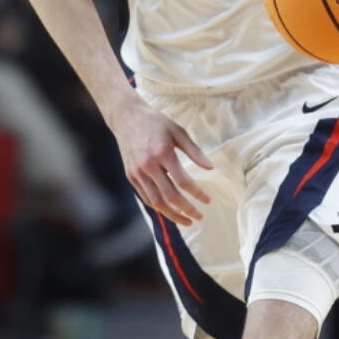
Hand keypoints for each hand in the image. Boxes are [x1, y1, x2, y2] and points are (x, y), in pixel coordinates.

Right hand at [109, 96, 213, 226]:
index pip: (183, 181)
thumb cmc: (155, 122)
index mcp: (162, 152)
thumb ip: (194, 151)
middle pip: (169, 196)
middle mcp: (148, 165)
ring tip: (187, 221)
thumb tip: (211, 168)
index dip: (197, 193)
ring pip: (156, 202)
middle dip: (186, 209)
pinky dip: (158, 207)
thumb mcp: (178, 131)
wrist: (126, 117)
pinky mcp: (130, 176)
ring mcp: (137, 172)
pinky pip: (146, 197)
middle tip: (200, 216)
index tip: (208, 200)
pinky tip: (170, 211)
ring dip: (172, 215)